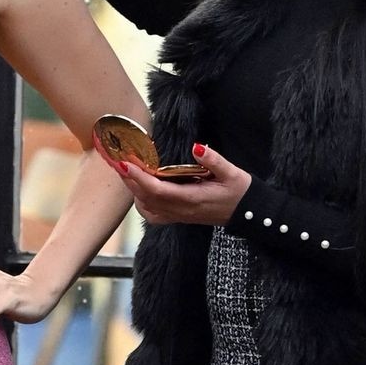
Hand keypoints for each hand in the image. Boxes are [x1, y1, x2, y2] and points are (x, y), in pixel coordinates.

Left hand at [114, 141, 251, 225]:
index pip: (157, 190)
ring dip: (134, 191)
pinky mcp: (180, 218)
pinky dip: (142, 204)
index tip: (125, 163)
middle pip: (146, 198)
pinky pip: (154, 215)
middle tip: (118, 161)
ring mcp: (179, 216)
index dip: (139, 177)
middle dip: (130, 180)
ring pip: (147, 208)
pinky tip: (141, 191)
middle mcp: (181, 211)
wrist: (247, 214)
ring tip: (126, 172)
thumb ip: (213, 160)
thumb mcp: (232, 172)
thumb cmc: (240, 192)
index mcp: (192, 199)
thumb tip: (196, 147)